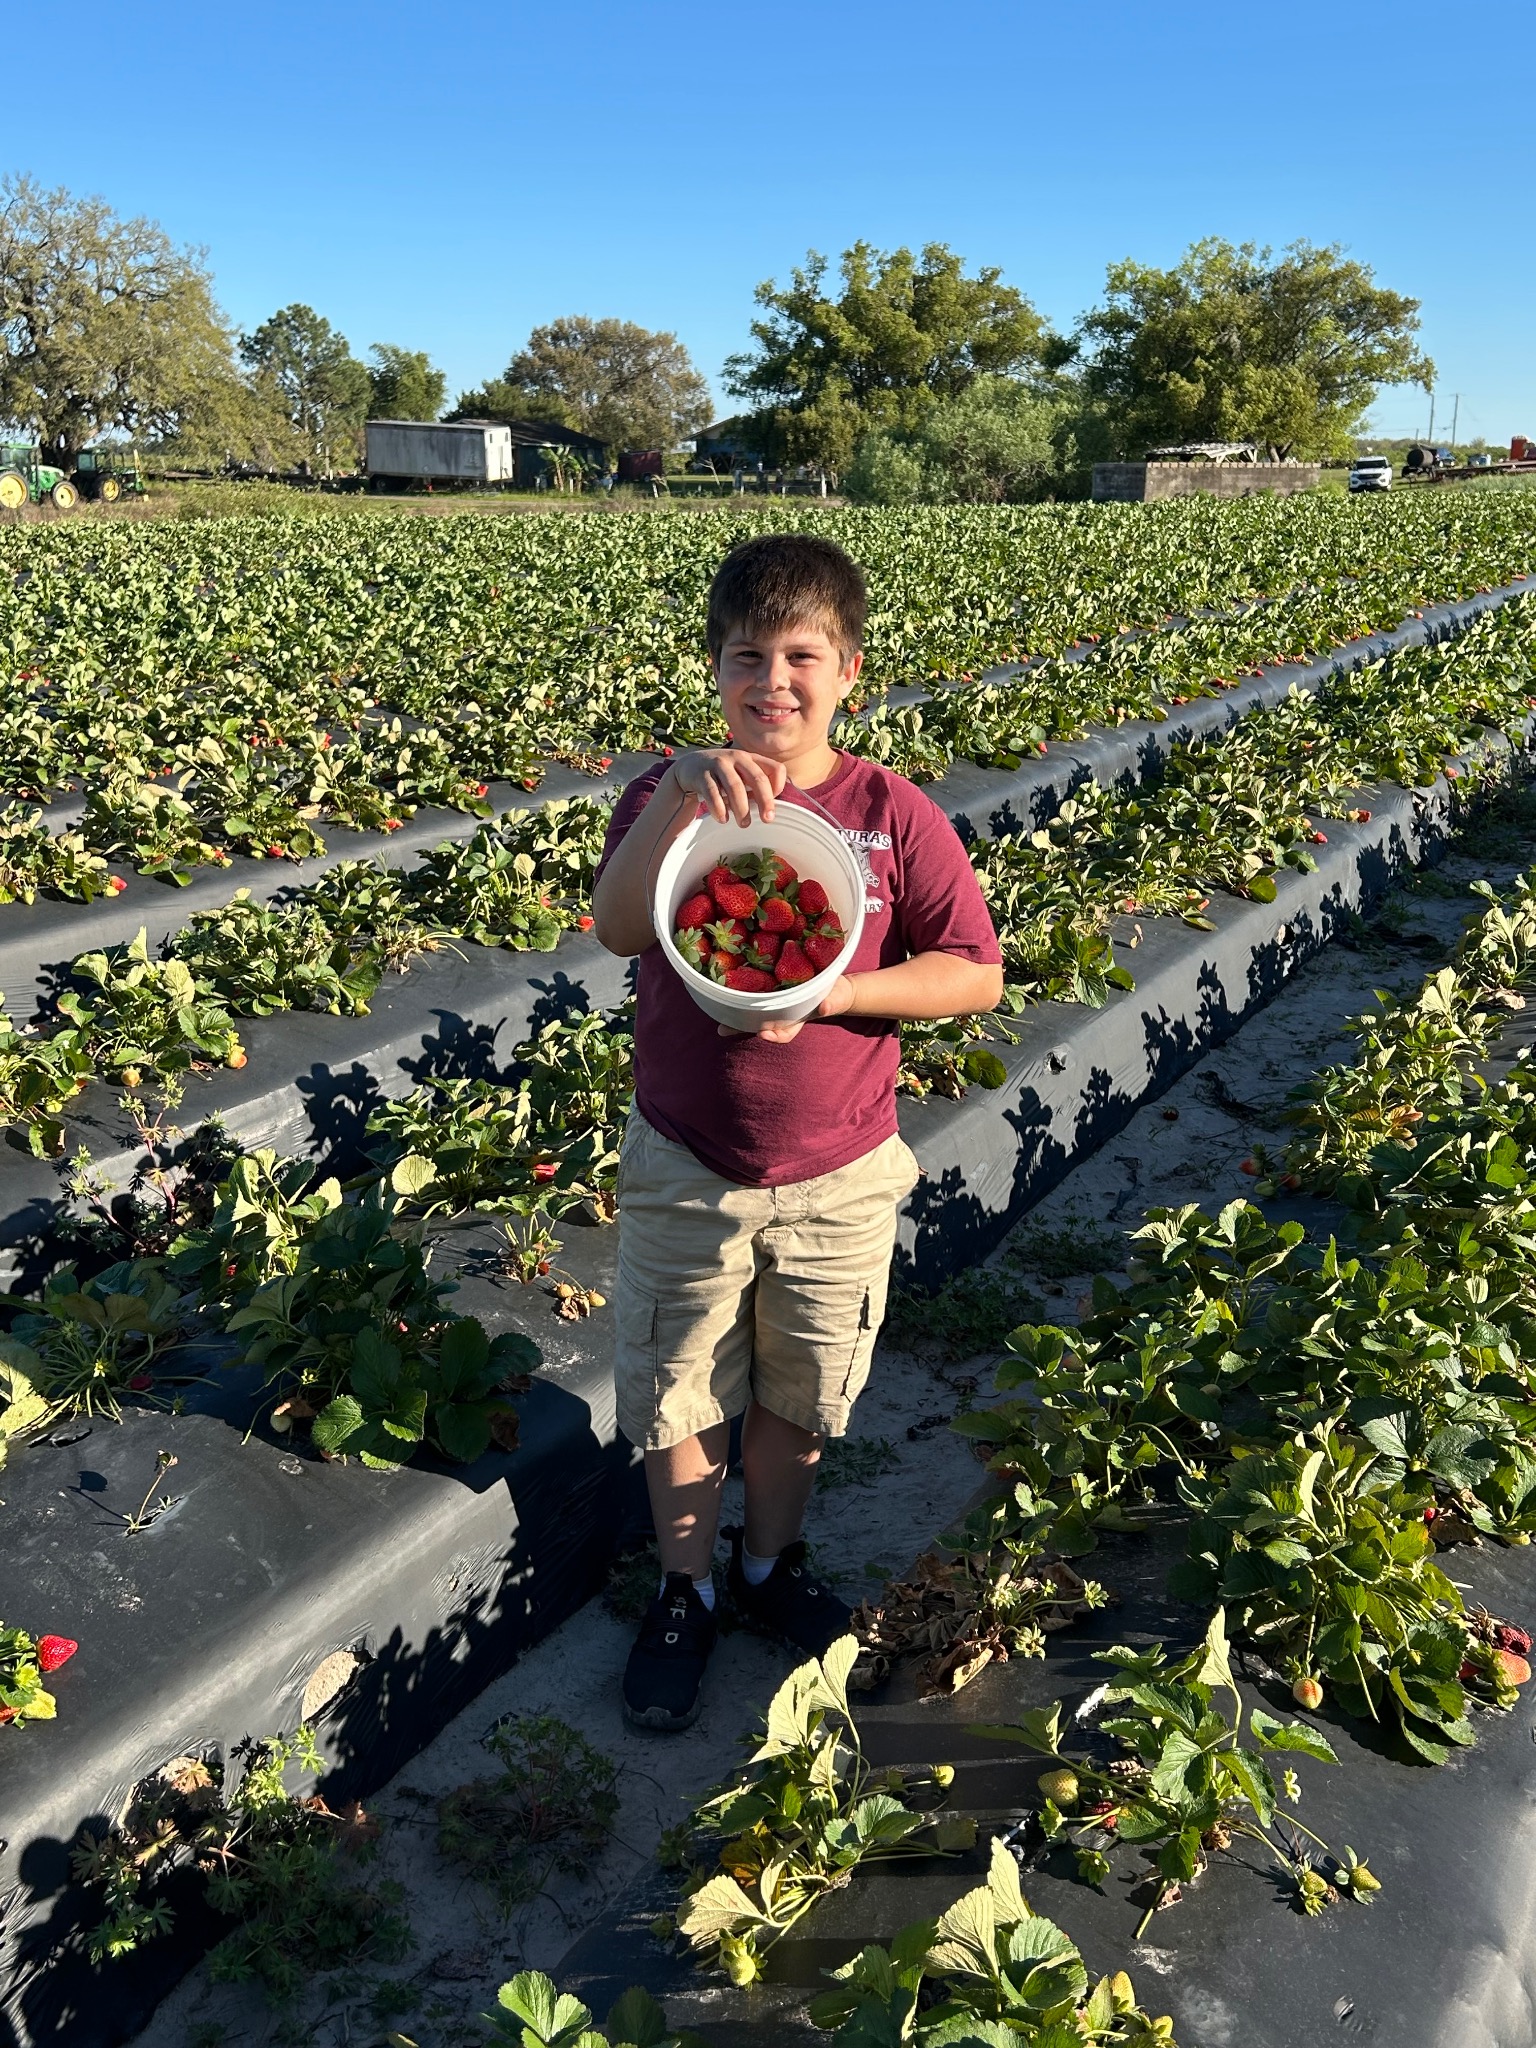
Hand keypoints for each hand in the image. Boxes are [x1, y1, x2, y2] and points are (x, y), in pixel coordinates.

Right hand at [671, 747, 785, 826]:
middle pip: (758, 778)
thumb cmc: (721, 775)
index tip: (773, 804)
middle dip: (765, 801)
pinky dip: (719, 808)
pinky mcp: (701, 774)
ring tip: (743, 824)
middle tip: (767, 819)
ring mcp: (718, 764)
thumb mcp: (741, 774)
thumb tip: (768, 809)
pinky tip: (722, 818)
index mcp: (751, 758)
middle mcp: (737, 758)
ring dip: (742, 808)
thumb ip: (755, 786)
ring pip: (735, 787)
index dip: (779, 787)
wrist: (689, 766)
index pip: (775, 768)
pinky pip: (712, 792)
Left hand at [716, 977, 855, 1042]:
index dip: (774, 1035)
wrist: (830, 980)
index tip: (763, 1034)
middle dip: (741, 1025)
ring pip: (751, 1001)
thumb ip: (833, 1002)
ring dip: (734, 1003)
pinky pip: (753, 979)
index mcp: (796, 1018)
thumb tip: (825, 1007)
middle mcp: (780, 1010)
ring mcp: (773, 996)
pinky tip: (721, 974)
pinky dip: (738, 978)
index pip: (784, 1033)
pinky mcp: (769, 977)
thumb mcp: (837, 997)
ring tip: (715, 1004)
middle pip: (758, 1020)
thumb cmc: (834, 993)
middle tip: (723, 1029)